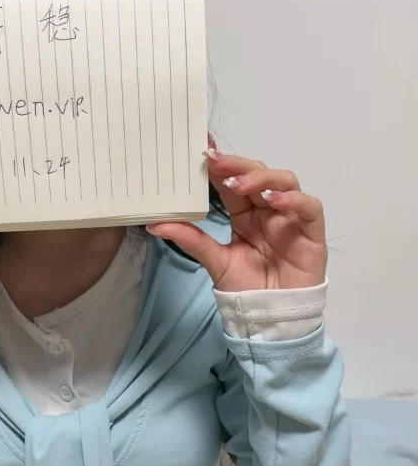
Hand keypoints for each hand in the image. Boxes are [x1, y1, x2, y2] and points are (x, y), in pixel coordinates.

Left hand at [147, 149, 326, 291]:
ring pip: (284, 180)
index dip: (220, 163)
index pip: (232, 180)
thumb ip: (191, 240)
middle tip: (214, 160)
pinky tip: (273, 200)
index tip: (202, 149)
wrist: (271, 317)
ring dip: (261, 177)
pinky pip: (308, 206)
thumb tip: (154, 224)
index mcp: (244, 213)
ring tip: (238, 184)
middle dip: (236, 164)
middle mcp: (267, 209)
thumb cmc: (247, 289)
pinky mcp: (311, 230)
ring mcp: (290, 217)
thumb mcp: (215, 261)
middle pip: (257, 173)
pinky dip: (293, 199)